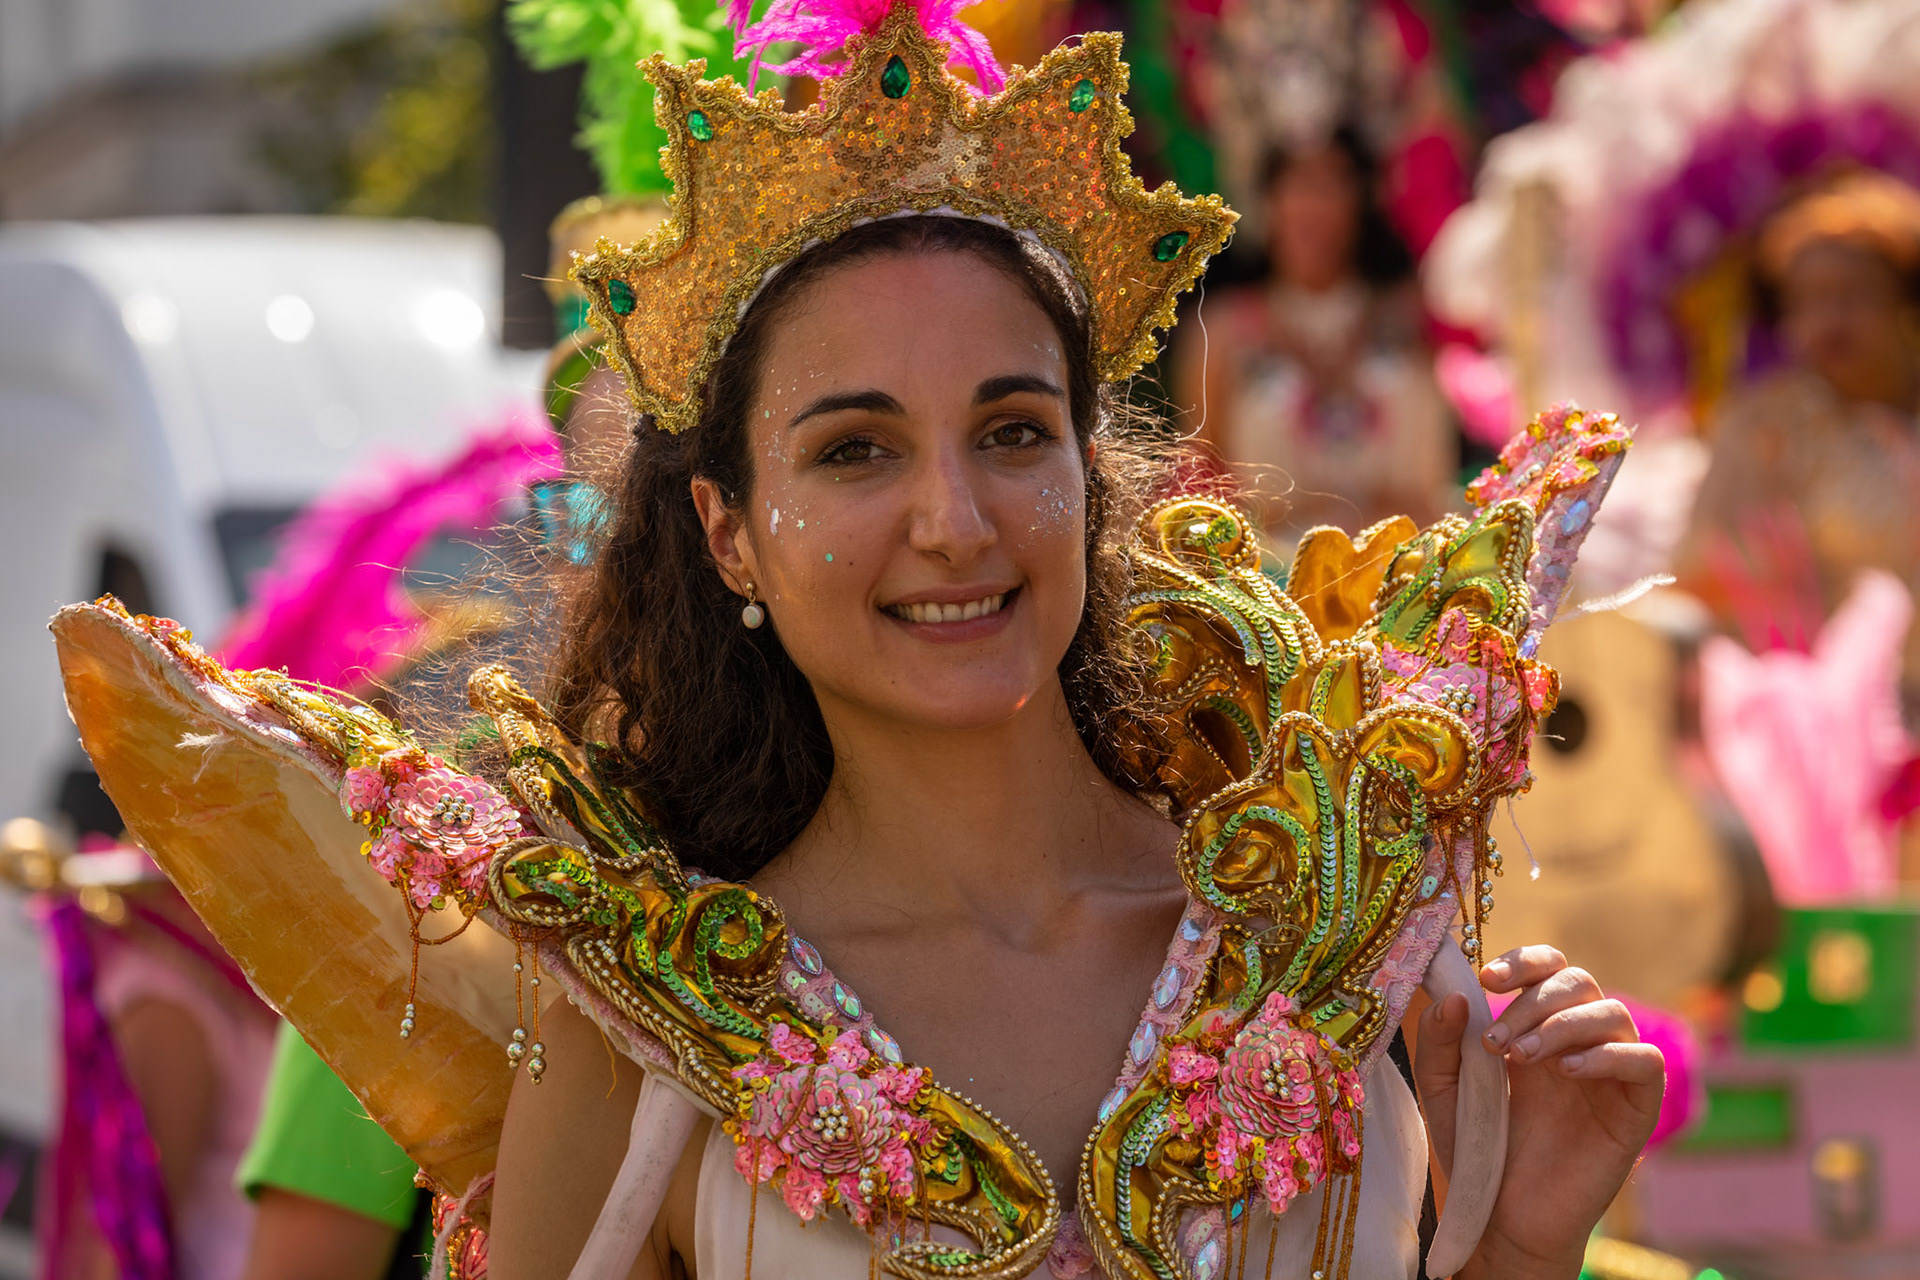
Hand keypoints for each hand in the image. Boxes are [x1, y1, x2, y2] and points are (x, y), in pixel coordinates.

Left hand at [1415, 945, 1664, 1278]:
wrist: (1503, 1219)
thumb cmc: (1477, 1152)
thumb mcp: (1443, 1091)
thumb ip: (1439, 1043)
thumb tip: (1453, 996)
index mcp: (1536, 1029)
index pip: (1549, 968)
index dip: (1524, 961)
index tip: (1487, 979)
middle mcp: (1578, 1043)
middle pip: (1580, 982)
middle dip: (1534, 1001)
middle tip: (1495, 1042)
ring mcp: (1610, 1075)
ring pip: (1614, 1014)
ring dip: (1562, 1025)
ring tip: (1520, 1058)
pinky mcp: (1636, 1111)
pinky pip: (1646, 1063)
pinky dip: (1608, 1056)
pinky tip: (1567, 1073)